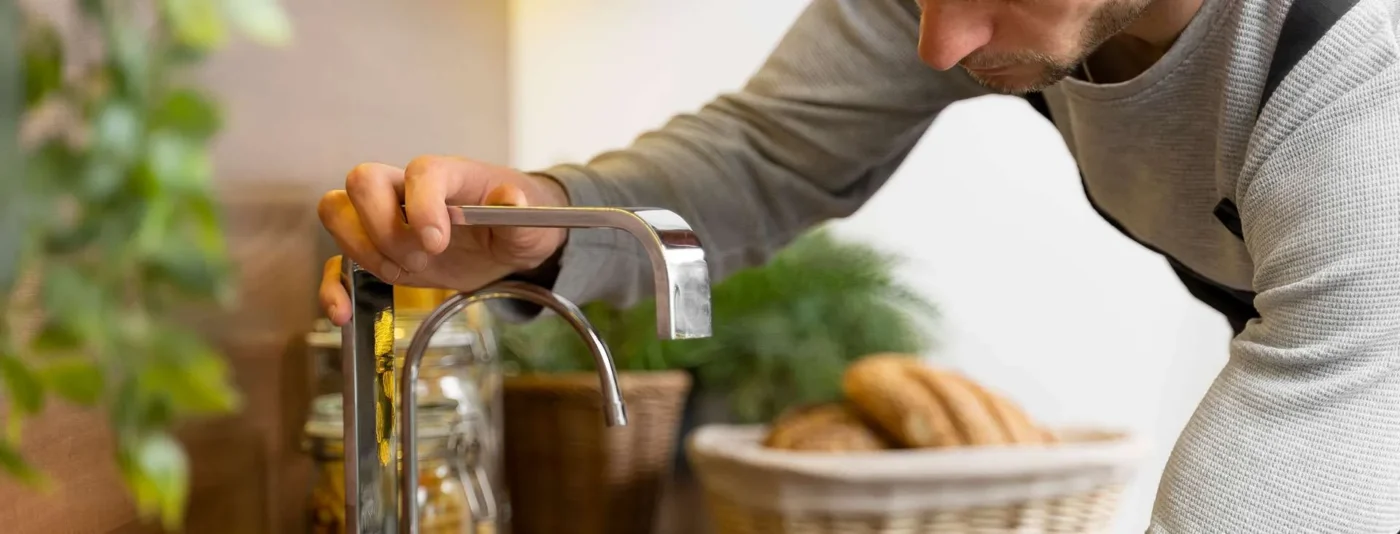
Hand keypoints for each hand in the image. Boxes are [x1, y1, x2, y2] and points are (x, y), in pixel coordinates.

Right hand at [317, 155, 568, 325]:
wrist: (508, 243)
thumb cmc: (516, 223)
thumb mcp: (530, 222)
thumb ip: (517, 212)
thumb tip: (509, 198)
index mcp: (448, 175)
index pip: (420, 172)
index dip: (422, 204)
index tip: (438, 242)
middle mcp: (408, 189)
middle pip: (362, 181)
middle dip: (384, 228)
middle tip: (422, 258)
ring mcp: (386, 219)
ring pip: (338, 212)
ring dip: (363, 251)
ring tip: (404, 273)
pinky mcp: (379, 253)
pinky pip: (337, 263)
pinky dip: (333, 287)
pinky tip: (345, 313)